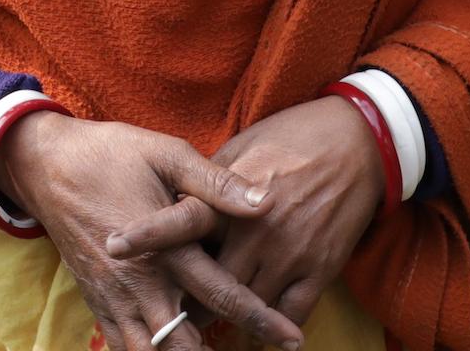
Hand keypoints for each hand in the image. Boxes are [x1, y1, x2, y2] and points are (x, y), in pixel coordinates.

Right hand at [0, 113, 302, 350]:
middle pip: (184, 344)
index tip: (291, 337)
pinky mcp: (96, 301)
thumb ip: (216, 183)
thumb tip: (265, 201)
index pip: (222, 296)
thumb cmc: (111, 154)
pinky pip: (123, 347)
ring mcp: (114, 298)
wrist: (47, 165)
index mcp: (166, 248)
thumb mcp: (167, 154)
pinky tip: (169, 350)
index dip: (260, 319)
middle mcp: (140, 283)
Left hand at [110, 96, 380, 328]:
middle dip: (184, 301)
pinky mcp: (319, 269)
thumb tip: (172, 198)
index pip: (181, 218)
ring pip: (246, 307)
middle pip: (209, 282)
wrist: (357, 141)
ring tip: (201, 335)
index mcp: (232, 194)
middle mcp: (257, 229)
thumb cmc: (292, 138)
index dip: (146, 234)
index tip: (112, 246)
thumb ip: (207, 180)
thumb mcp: (242, 147)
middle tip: (162, 312)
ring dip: (223, 322)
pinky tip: (253, 338)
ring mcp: (290, 254)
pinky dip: (270, 331)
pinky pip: (289, 315)